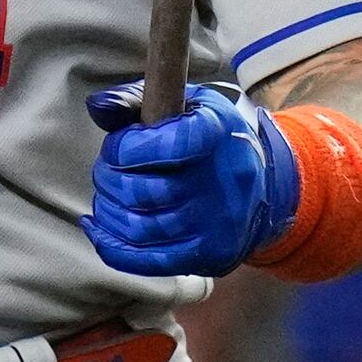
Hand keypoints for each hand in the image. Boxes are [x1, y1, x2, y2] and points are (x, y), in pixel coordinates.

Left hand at [82, 82, 294, 280]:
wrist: (263, 185)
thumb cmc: (212, 140)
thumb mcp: (187, 103)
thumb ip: (136, 100)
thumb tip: (98, 107)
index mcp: (216, 134)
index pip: (162, 146)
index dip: (123, 146)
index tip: (117, 145)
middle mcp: (220, 183)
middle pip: (141, 191)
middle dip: (108, 178)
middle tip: (106, 171)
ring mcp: (214, 225)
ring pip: (137, 227)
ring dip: (108, 210)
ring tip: (108, 196)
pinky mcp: (206, 256)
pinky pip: (145, 260)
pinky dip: (111, 245)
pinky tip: (98, 227)